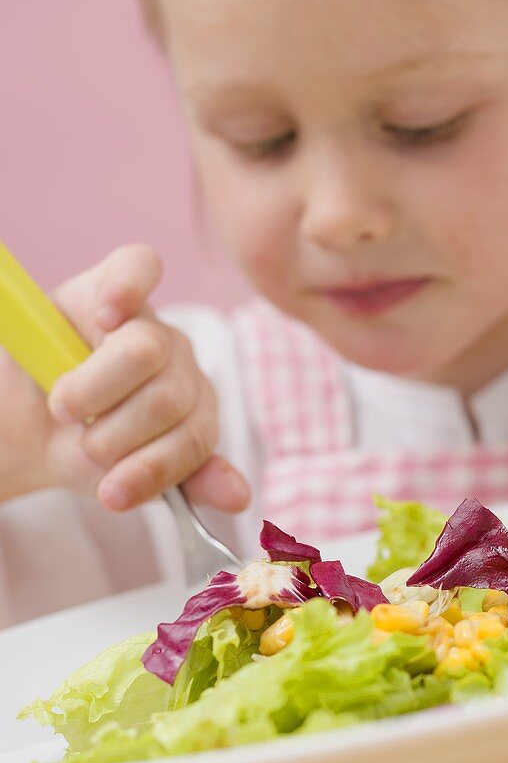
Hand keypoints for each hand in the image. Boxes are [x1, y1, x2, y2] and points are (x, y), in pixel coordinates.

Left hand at [0, 245, 250, 513]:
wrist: (47, 433)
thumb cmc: (42, 378)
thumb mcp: (32, 359)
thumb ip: (48, 354)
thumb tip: (79, 363)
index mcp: (116, 296)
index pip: (137, 266)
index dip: (126, 285)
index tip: (104, 316)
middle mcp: (161, 335)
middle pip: (147, 350)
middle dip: (97, 392)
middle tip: (62, 412)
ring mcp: (188, 384)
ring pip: (169, 408)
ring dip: (118, 443)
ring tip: (89, 456)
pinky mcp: (200, 434)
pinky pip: (207, 458)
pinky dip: (212, 481)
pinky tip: (221, 496)